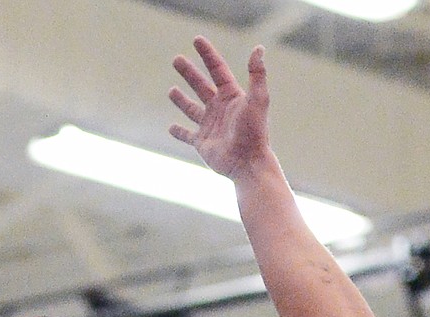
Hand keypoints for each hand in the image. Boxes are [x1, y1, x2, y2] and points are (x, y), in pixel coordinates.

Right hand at [169, 36, 271, 180]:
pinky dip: (179, 132)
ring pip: (192, 109)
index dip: (208, 54)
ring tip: (171, 90)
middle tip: (176, 59)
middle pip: (201, 85)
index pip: (217, 70)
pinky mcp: (202, 144)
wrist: (248, 163)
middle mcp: (220, 109)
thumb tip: (259, 48)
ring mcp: (210, 126)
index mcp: (231, 96)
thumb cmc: (254, 132)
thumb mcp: (258, 100)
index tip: (197, 40)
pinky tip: (170, 128)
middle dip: (189, 72)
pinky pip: (187, 136)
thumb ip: (257, 74)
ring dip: (181, 100)